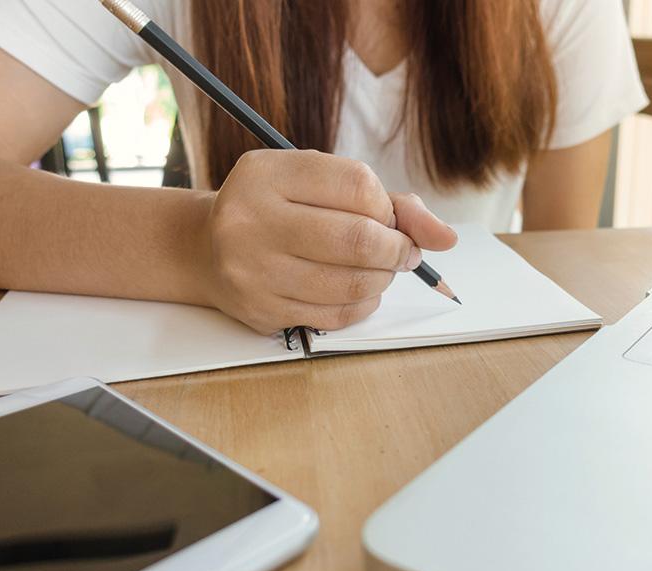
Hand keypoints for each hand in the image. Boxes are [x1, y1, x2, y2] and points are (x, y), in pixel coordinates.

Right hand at [199, 149, 456, 333]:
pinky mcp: (261, 310)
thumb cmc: (280, 209)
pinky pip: (337, 315)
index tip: (389, 217)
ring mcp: (252, 270)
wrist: (206, 249)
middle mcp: (251, 219)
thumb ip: (389, 202)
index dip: (388, 207)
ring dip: (383, 278)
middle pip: (359, 240)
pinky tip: (357, 289)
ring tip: (379, 269)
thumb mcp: (320, 184)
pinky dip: (363, 303)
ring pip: (353, 283)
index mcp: (267, 173)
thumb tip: (445, 238)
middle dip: (398, 249)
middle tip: (402, 251)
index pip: (358, 186)